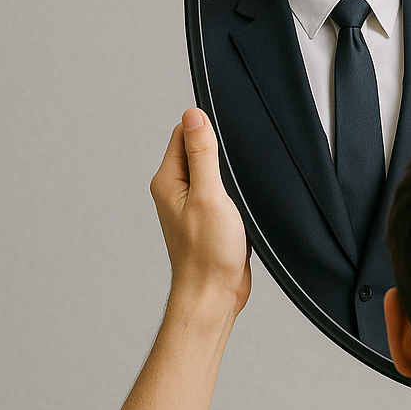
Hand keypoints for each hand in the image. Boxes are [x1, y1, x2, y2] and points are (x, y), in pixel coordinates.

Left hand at [150, 109, 251, 315]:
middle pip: (198, 151)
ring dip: (229, 176)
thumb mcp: (209, 195)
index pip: (183, 134)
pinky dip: (234, 195)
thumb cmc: (208, 253)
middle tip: (235, 173)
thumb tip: (193, 114)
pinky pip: (221, 194)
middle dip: (220, 153)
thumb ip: (202, 154)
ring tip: (238, 193)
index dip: (206, 131)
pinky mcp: (209, 220)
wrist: (215, 294)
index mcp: (167, 181)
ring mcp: (192, 206)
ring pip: (213, 173)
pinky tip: (243, 205)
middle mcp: (175, 191)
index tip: (226, 145)